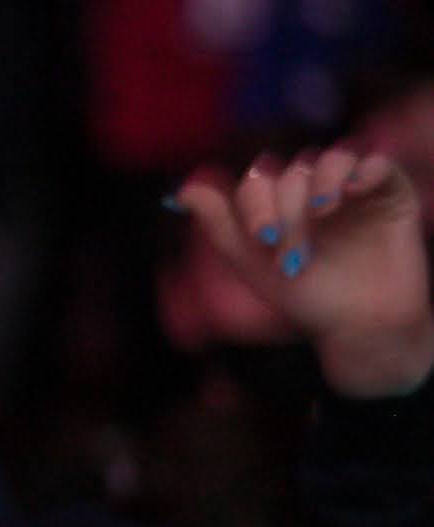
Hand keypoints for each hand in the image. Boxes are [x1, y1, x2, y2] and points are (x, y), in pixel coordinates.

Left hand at [173, 144, 433, 396]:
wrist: (361, 323)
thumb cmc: (307, 296)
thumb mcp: (253, 264)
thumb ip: (220, 226)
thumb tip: (182, 191)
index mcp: (280, 202)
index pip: (259, 180)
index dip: (256, 203)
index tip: (263, 239)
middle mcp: (314, 188)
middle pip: (292, 173)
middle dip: (287, 209)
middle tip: (292, 253)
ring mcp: (352, 186)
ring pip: (332, 158)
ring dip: (320, 183)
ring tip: (322, 212)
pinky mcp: (390, 189)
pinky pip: (376, 162)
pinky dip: (362, 170)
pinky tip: (353, 193)